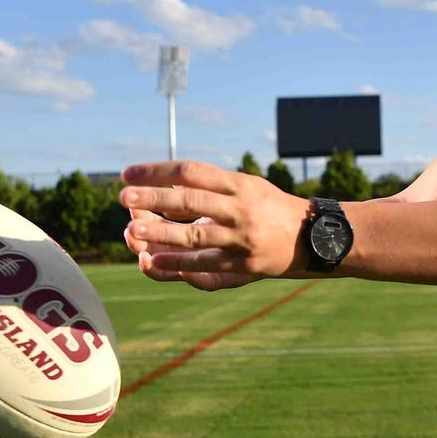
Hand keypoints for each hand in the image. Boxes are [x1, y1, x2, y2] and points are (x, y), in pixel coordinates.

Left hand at [120, 161, 311, 290]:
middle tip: (124, 197)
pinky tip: (152, 262)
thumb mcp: (246, 189)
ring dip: (161, 233)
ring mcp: (242, 239)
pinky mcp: (244, 266)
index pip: (192, 171)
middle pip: (191, 199)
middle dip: (154, 198)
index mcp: (239, 184)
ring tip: (131, 230)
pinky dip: (177, 264)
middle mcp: (240, 209)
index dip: (158, 171)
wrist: (312, 239)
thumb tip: (164, 196)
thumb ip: (210, 192)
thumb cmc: (269, 209)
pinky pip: (205, 265)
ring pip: (195, 236)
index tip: (128, 174)